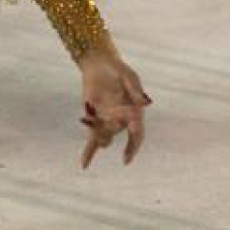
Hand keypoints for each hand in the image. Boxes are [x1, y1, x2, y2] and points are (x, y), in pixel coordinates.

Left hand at [78, 46, 149, 167]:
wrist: (100, 64)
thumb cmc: (118, 69)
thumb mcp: (128, 76)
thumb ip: (135, 89)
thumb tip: (144, 103)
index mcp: (134, 112)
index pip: (137, 134)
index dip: (133, 147)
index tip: (126, 159)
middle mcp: (122, 120)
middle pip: (116, 133)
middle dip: (106, 130)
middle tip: (95, 113)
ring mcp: (108, 122)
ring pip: (104, 138)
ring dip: (97, 137)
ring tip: (90, 117)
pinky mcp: (94, 121)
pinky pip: (92, 139)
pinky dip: (89, 153)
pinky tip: (84, 165)